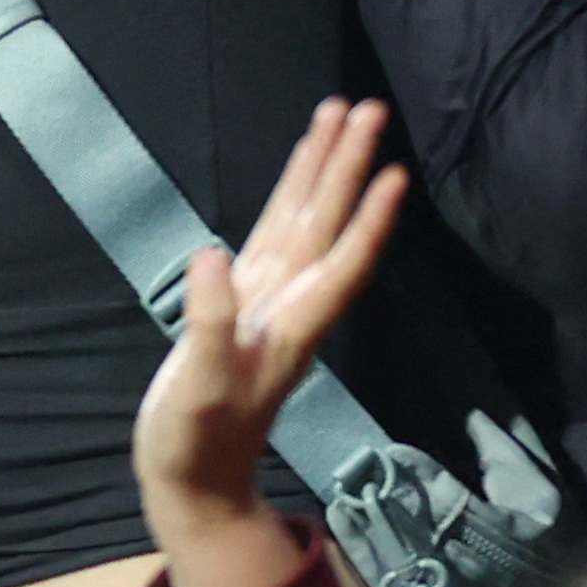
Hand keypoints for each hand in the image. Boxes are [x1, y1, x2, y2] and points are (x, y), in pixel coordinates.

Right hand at [135, 96, 407, 586]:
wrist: (194, 479)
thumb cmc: (196, 440)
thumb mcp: (197, 387)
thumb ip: (208, 323)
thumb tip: (213, 256)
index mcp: (288, 323)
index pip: (337, 261)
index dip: (365, 219)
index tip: (391, 170)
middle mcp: (289, 305)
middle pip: (326, 224)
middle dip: (346, 166)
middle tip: (367, 107)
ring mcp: (268, 304)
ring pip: (304, 224)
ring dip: (322, 174)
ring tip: (336, 121)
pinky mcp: (243, 308)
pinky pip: (275, 240)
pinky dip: (289, 204)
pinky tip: (296, 183)